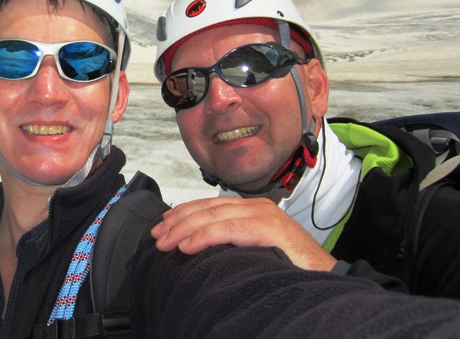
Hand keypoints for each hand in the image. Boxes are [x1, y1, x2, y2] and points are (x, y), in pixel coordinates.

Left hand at [151, 197, 336, 270]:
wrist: (326, 278)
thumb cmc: (291, 268)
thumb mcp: (254, 251)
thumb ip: (231, 243)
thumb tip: (196, 248)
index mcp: (252, 210)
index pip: (209, 206)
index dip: (182, 214)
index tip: (162, 226)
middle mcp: (256, 207)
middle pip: (207, 208)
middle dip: (177, 221)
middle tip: (158, 236)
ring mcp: (264, 215)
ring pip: (214, 216)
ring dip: (184, 229)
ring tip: (166, 242)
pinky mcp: (270, 228)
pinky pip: (230, 229)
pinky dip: (205, 236)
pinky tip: (188, 246)